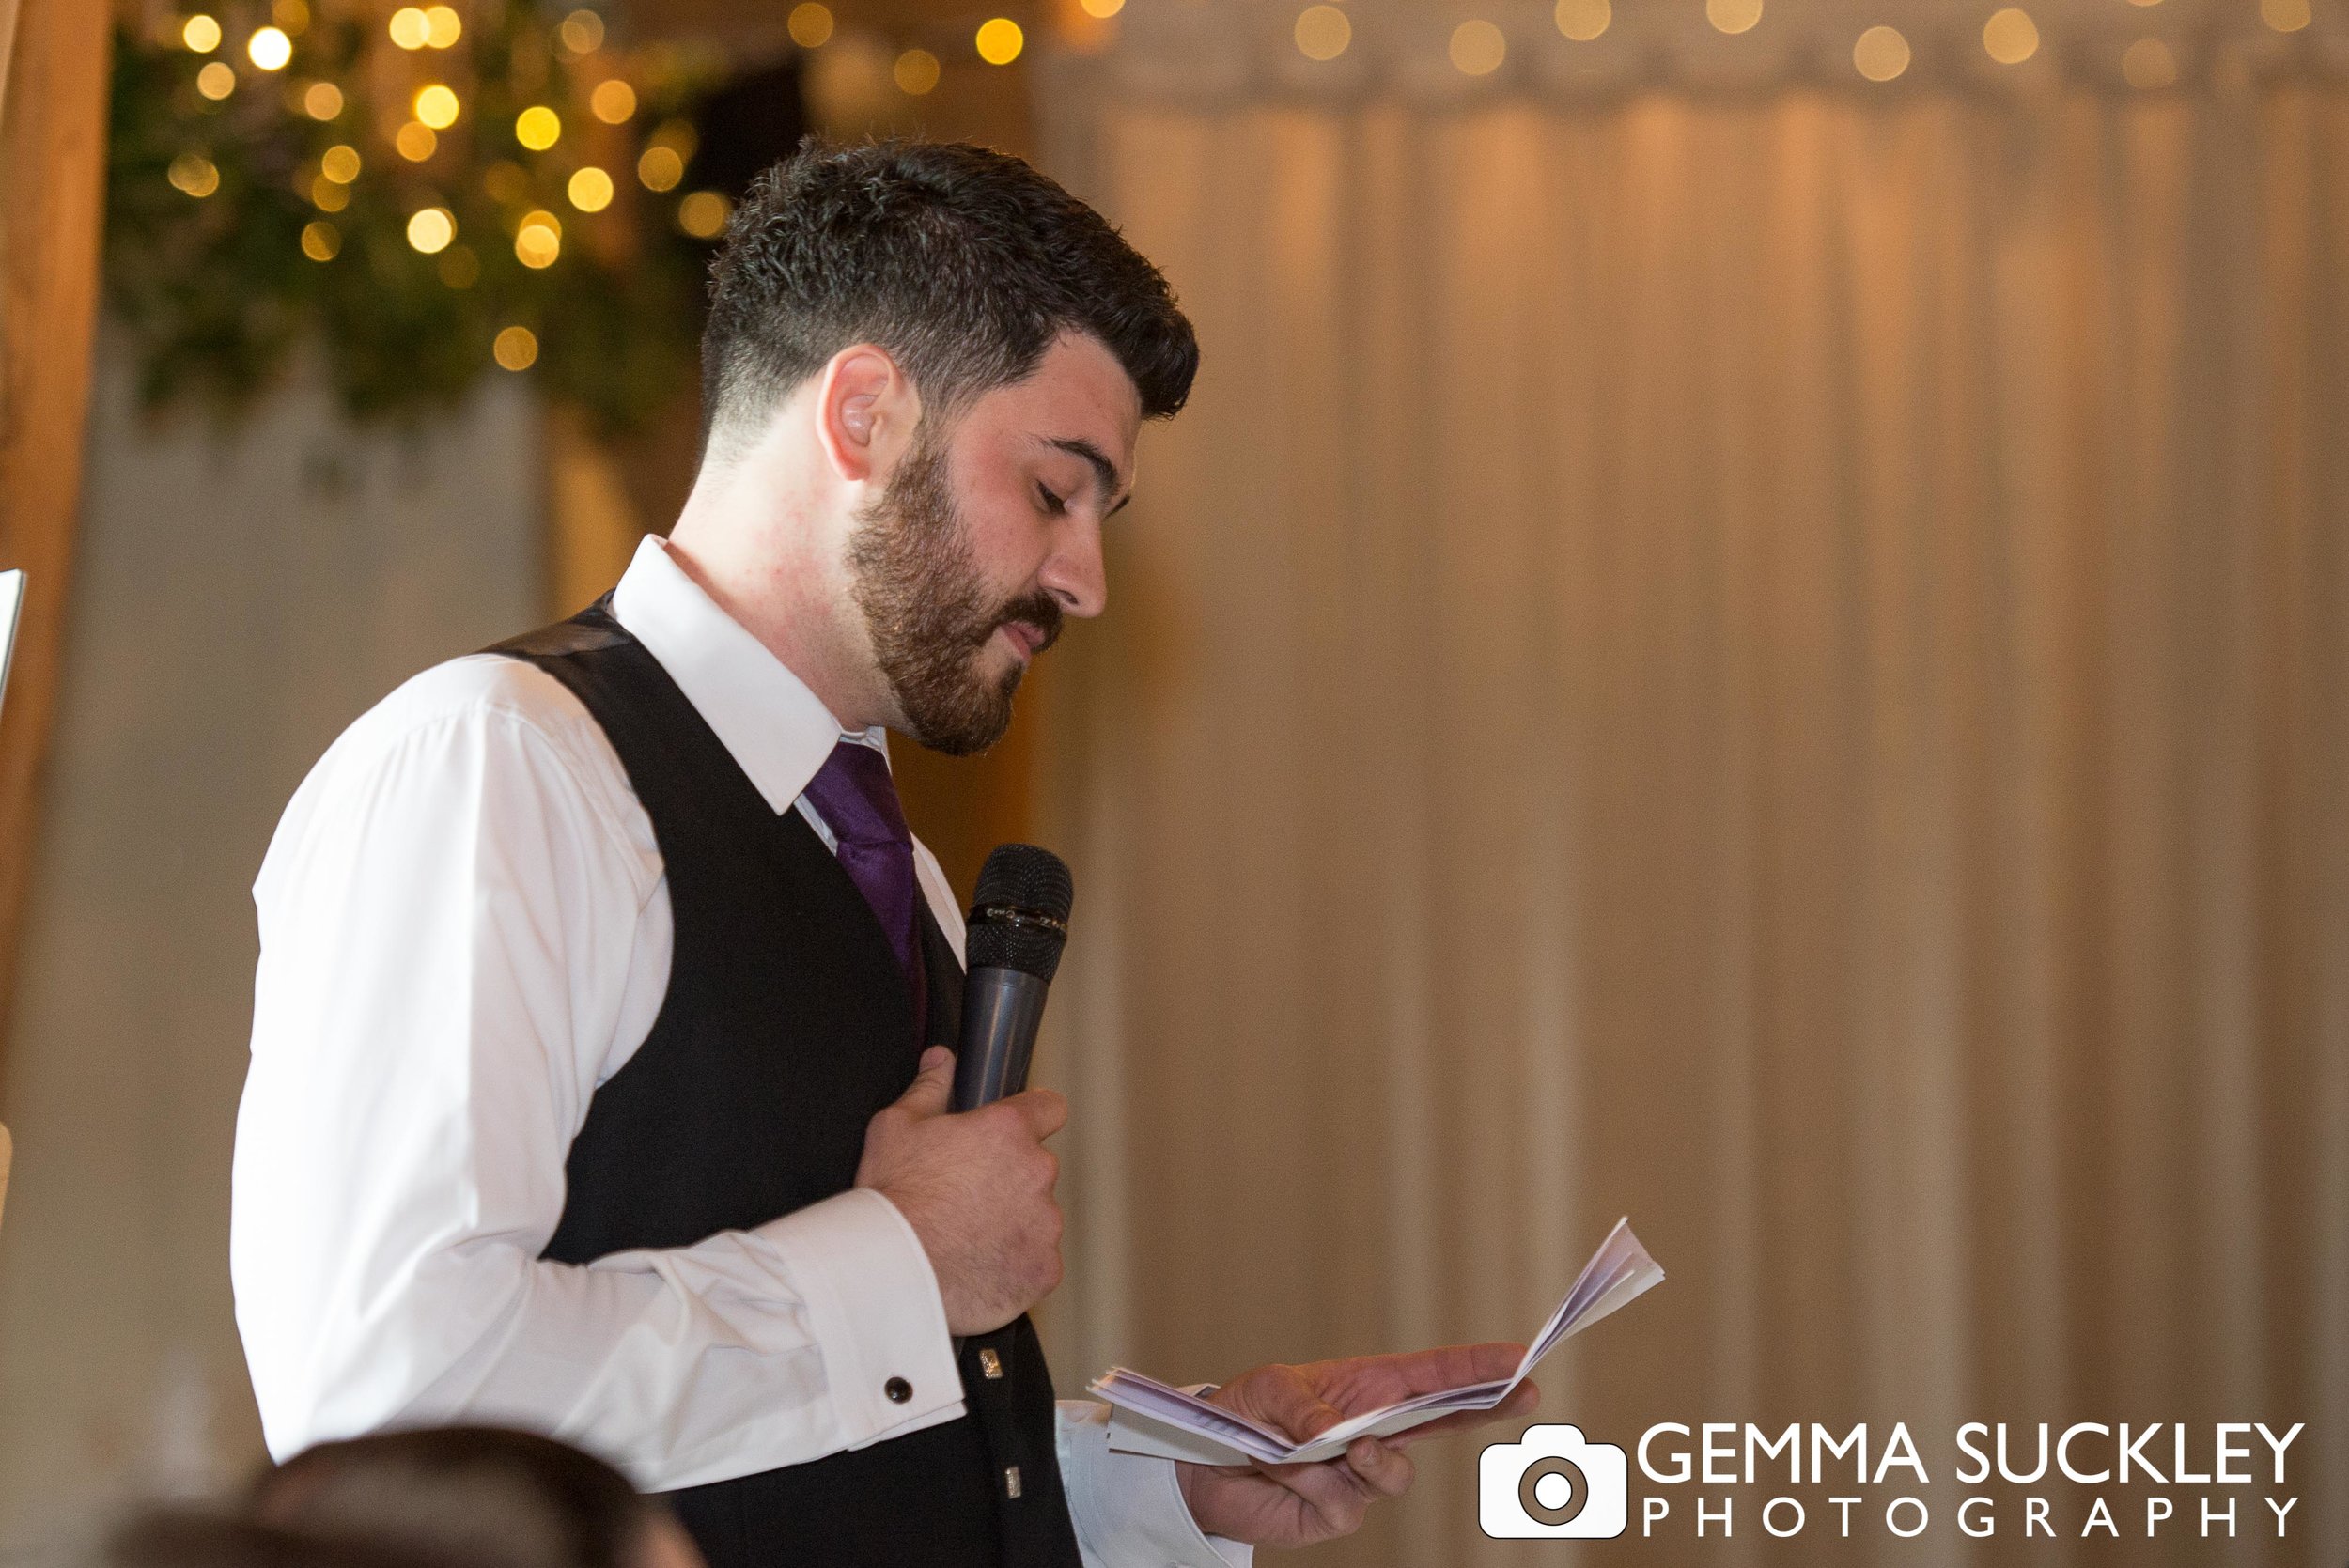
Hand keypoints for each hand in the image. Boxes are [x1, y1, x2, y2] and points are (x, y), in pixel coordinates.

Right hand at [854, 1046, 1066, 1335]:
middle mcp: (1036, 1172)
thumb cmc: (893, 1198)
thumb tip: (940, 1060)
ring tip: (966, 1237)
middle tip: (966, 1197)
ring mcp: (1045, 1224)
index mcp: (1007, 1131)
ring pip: (1038, 1217)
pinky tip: (977, 1266)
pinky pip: (1037, 1262)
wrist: (893, 1270)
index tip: (1018, 1131)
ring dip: (1013, 1223)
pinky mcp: (1044, 1269)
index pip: (1049, 1108)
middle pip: (1035, 1169)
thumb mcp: (896, 1128)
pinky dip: (1014, 1265)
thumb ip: (929, 1088)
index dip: (1034, 1117)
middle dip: (1010, 1179)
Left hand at [1173, 1342, 1538, 1548]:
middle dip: (1488, 1404)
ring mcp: (1364, 1474)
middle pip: (1448, 1419)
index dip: (1478, 1367)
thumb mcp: (1268, 1391)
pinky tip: (1282, 1471)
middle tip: (1524, 1391)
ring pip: (1395, 1474)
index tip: (1520, 1358)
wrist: (1205, 1468)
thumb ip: (1304, 1408)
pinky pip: (1344, 1502)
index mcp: (1370, 1387)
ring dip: (1361, 1459)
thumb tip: (1340, 1434)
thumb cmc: (1245, 1413)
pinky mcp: (1341, 1512)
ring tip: (1313, 1450)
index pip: (1434, 1375)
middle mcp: (1378, 1429)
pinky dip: (1310, 1483)